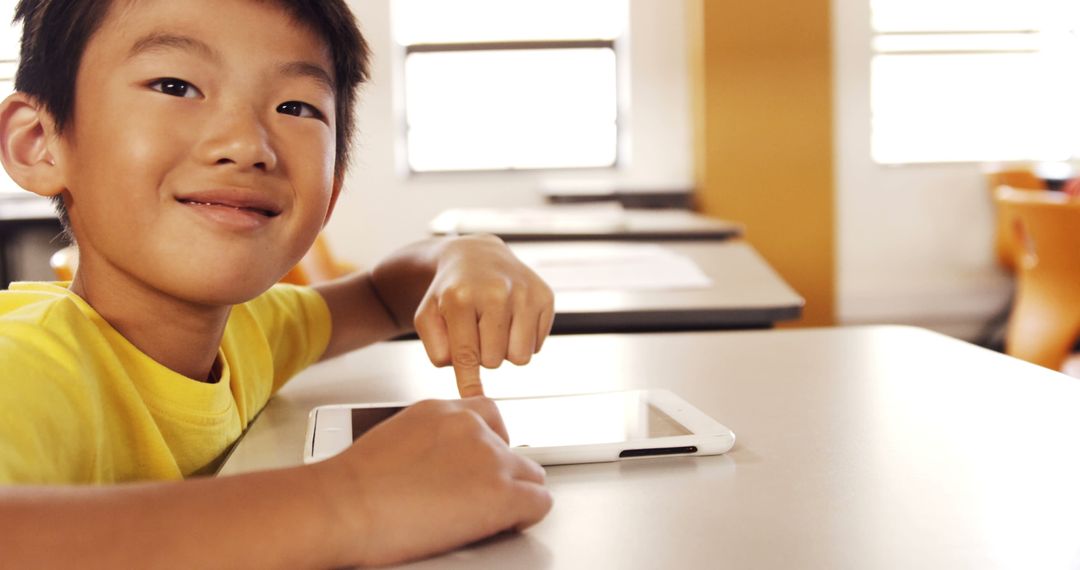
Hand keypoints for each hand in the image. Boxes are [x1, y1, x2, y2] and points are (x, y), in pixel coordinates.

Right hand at [319, 398, 552, 566]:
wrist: (342, 506)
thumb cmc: (352, 486)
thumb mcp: (393, 440)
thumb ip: (426, 443)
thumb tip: (436, 466)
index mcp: (441, 411)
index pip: (486, 416)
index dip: (487, 445)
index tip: (477, 466)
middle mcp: (470, 427)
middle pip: (512, 448)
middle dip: (500, 473)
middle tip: (477, 498)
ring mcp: (490, 458)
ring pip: (530, 476)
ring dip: (514, 495)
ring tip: (487, 516)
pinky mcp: (502, 494)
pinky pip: (539, 502)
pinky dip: (526, 516)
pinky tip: (503, 525)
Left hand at [413, 235, 554, 396]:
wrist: (477, 256)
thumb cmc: (450, 293)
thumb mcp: (428, 316)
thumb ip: (437, 349)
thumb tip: (466, 377)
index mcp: (462, 297)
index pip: (467, 354)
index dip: (469, 381)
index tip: (472, 399)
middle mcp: (497, 292)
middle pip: (495, 360)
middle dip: (484, 356)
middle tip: (477, 334)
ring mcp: (525, 292)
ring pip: (520, 357)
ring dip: (506, 352)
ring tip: (494, 330)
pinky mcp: (545, 296)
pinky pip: (537, 346)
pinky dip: (523, 341)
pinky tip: (511, 321)